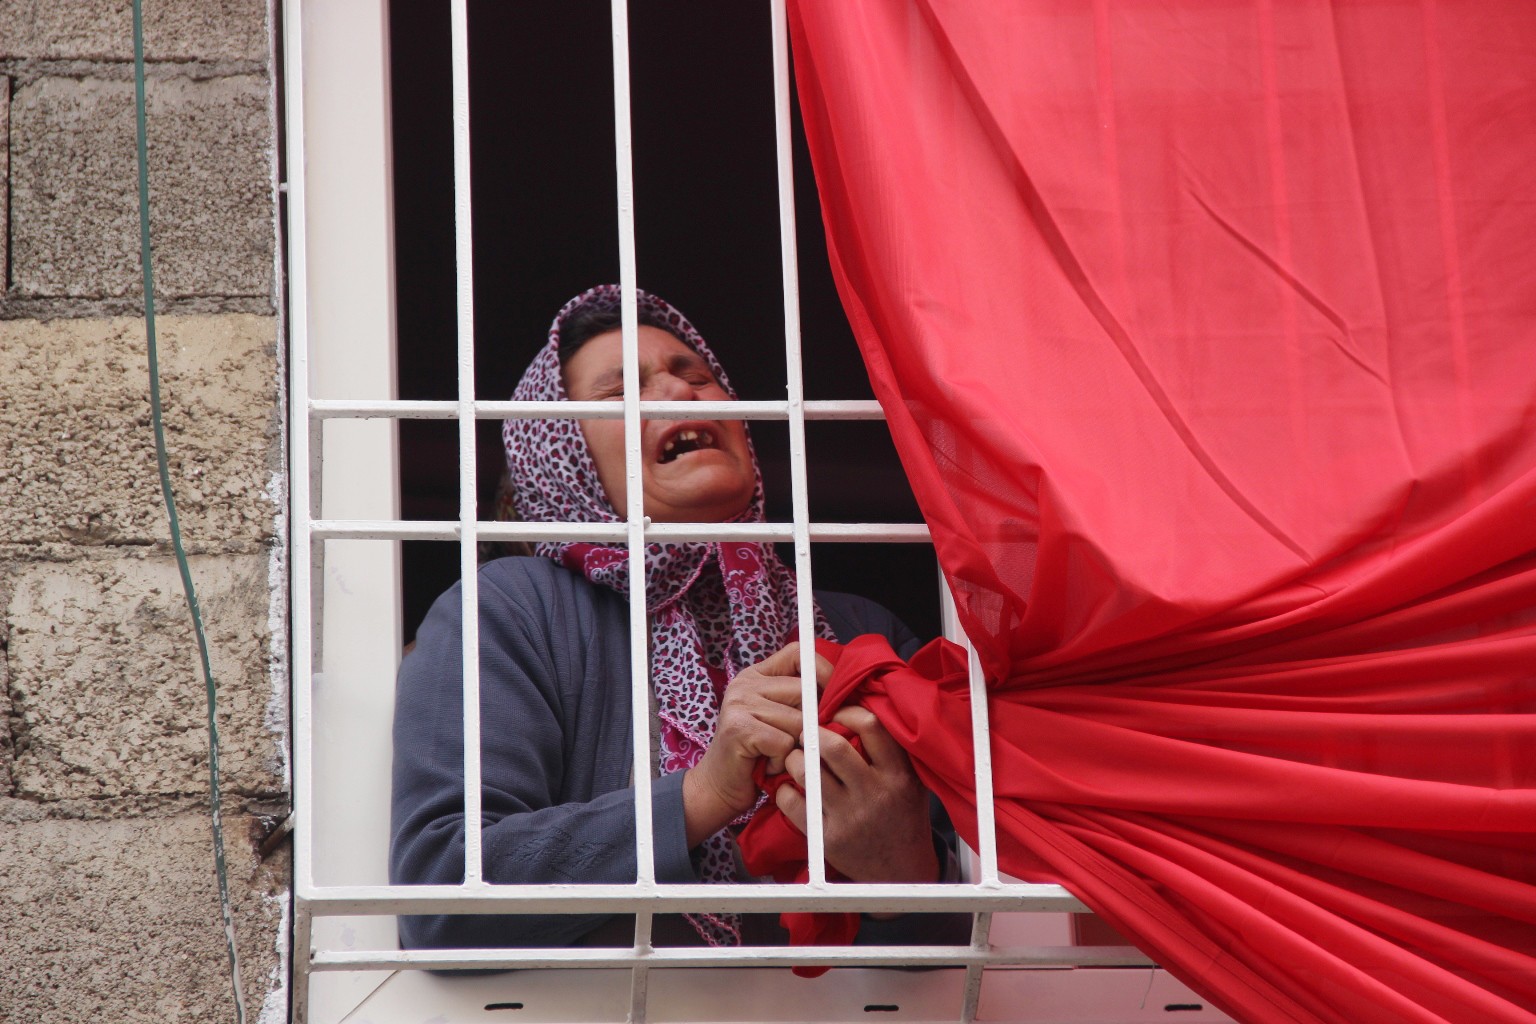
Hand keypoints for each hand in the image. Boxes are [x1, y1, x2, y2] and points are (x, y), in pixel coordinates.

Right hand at [682, 642, 832, 847]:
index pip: (798, 654)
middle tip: (797, 743)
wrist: (719, 788)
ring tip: (777, 756)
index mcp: (757, 676)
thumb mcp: (780, 720)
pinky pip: (785, 742)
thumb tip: (844, 695)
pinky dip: (782, 761)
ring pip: (799, 721)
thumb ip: (801, 701)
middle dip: (811, 722)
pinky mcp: (739, 728)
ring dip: (795, 747)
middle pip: (804, 691)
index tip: (835, 695)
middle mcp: (745, 684)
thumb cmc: (758, 756)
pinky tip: (767, 765)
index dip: (823, 671)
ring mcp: (740, 704)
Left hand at [774, 705, 937, 887]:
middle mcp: (874, 794)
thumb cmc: (903, 817)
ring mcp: (849, 818)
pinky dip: (785, 791)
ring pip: (808, 772)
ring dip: (795, 758)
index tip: (835, 713)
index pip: (870, 726)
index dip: (846, 711)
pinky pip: (794, 805)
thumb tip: (864, 707)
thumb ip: (894, 751)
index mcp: (898, 775)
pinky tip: (791, 786)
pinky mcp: (828, 839)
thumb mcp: (912, 781)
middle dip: (812, 732)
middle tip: (807, 732)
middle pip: (832, 746)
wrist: (900, 871)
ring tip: (796, 755)